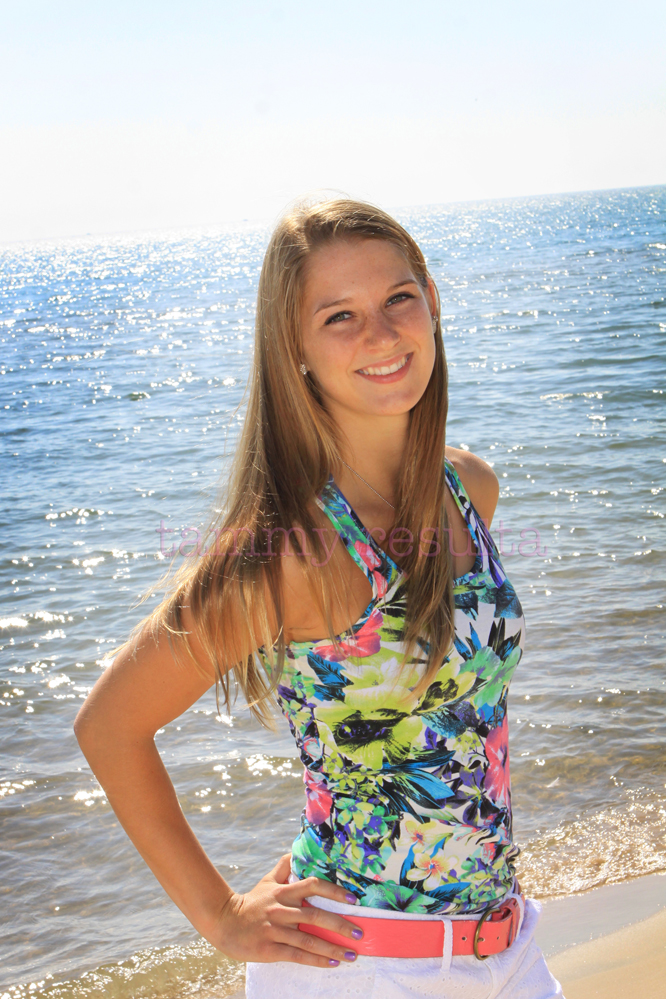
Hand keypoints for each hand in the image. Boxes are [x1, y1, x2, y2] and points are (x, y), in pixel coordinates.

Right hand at [210, 854, 363, 967]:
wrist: (225, 923)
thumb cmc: (250, 902)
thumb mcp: (266, 882)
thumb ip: (282, 868)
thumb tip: (294, 852)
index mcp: (284, 892)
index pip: (313, 885)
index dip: (334, 891)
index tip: (353, 899)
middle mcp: (282, 909)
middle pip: (316, 915)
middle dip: (341, 925)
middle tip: (360, 933)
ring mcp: (276, 930)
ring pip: (309, 939)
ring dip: (333, 948)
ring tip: (352, 954)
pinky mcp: (270, 949)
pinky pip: (297, 955)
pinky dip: (316, 960)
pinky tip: (332, 963)